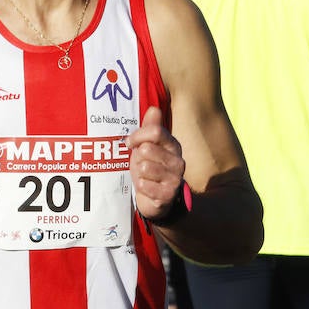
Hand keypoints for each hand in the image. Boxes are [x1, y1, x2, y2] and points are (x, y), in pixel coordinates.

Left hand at [127, 106, 185, 221]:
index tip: (129, 143)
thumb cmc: (151, 168)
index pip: (155, 132)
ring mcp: (175, 178)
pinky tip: (147, 187)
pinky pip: (143, 185)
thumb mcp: (148, 146)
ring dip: (139, 173)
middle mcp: (178, 161)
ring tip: (145, 176)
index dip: (137, 136)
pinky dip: (141, 186)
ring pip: (144, 167)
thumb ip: (150, 128)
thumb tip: (154, 109)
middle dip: (138, 158)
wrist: (157, 199)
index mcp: (173, 146)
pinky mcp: (168, 194)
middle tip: (142, 164)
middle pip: (147, 149)